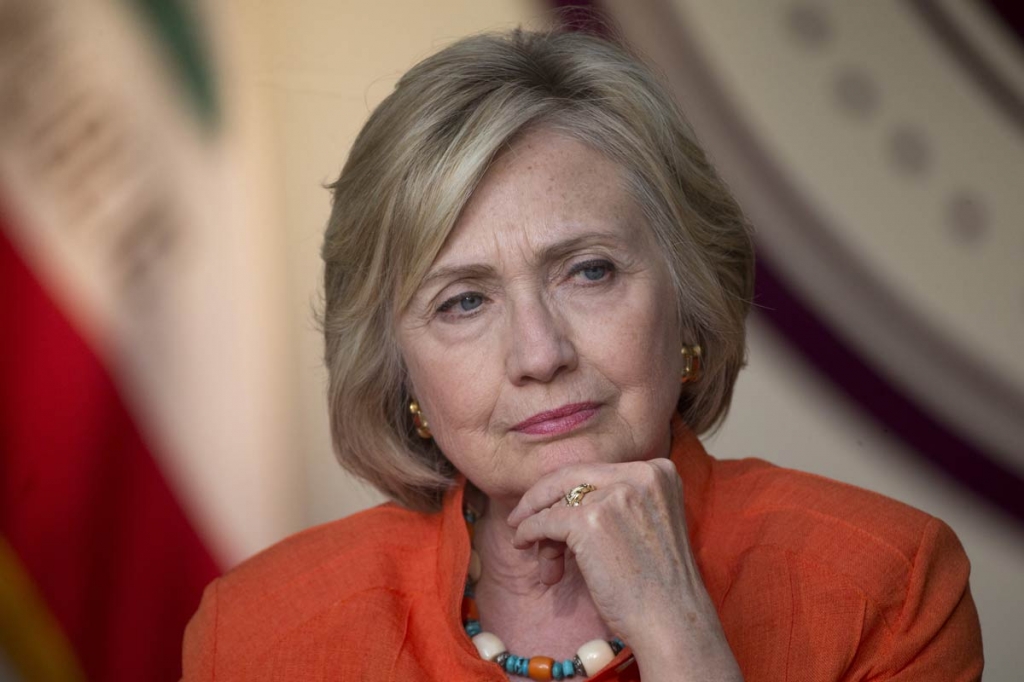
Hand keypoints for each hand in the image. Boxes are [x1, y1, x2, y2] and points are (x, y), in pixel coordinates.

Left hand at [506, 458, 742, 680]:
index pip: (598, 471)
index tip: (551, 507)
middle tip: (521, 518)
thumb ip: (618, 501)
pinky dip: (529, 531)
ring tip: (545, 562)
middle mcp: (640, 474)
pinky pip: (545, 520)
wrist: (672, 622)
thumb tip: (561, 499)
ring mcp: (616, 494)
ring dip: (542, 528)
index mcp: (658, 470)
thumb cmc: (659, 584)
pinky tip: (523, 543)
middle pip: (573, 476)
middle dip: (543, 498)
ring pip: (558, 500)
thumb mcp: (648, 522)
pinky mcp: (590, 520)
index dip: (570, 492)